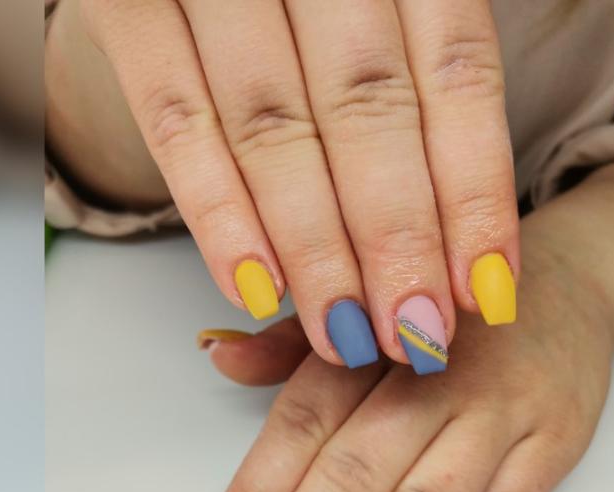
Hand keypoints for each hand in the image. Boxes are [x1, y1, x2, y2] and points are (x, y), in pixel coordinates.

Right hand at [49, 0, 519, 372]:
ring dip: (314, 249)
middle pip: (368, 112)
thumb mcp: (386, 9)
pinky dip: (216, 213)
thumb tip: (460, 255)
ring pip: (273, 130)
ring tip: (342, 335)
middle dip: (395, 240)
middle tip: (414, 334)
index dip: (475, 193)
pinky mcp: (126, 2)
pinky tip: (255, 292)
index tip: (486, 293)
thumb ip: (418, 100)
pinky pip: (175, 121)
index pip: (456, 74)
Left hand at [196, 167, 613, 491]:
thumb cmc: (452, 305)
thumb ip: (293, 343)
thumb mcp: (370, 302)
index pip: (303, 423)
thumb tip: (221, 357)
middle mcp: (439, 372)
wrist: (571, 279)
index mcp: (380, 334)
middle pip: (354, 476)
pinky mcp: (552, 448)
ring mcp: (501, 413)